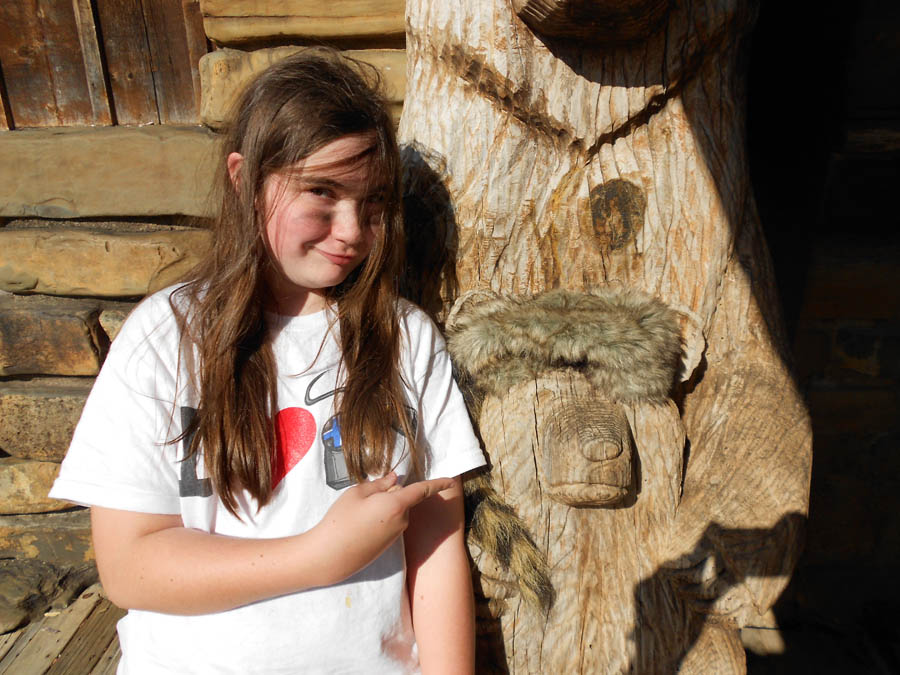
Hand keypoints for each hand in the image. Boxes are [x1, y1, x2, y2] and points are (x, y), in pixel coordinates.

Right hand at [312, 472, 455, 584]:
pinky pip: (389, 524)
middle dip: (390, 493)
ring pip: (395, 512)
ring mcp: (396, 535)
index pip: (423, 490)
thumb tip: (395, 479)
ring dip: (383, 507)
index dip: (438, 483)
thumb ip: (379, 484)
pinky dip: (379, 520)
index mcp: (397, 504)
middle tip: (365, 497)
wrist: (330, 555)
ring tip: (357, 513)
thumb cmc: (341, 520)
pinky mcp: (388, 545)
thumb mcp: (357, 493)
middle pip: (403, 499)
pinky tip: (360, 525)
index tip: (450, 480)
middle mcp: (402, 521)